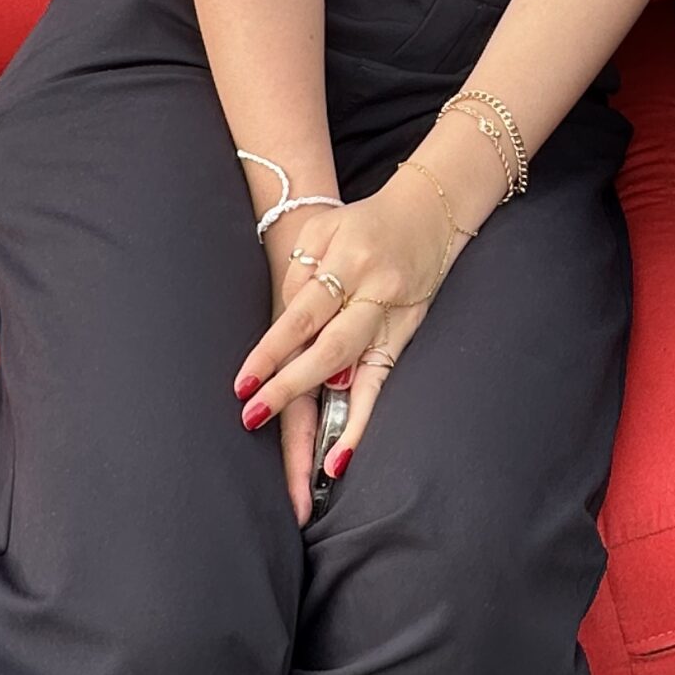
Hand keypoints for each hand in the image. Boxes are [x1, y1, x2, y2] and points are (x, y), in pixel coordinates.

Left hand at [236, 183, 451, 521]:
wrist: (430, 209)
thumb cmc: (364, 221)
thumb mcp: (322, 232)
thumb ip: (300, 278)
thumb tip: (286, 337)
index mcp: (348, 262)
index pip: (303, 315)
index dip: (273, 351)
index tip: (244, 384)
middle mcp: (375, 293)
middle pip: (331, 349)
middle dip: (291, 386)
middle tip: (254, 414)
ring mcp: (396, 317)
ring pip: (362, 374)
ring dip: (335, 419)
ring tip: (309, 466)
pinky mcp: (407, 334)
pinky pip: (384, 384)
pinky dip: (365, 420)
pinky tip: (343, 457)